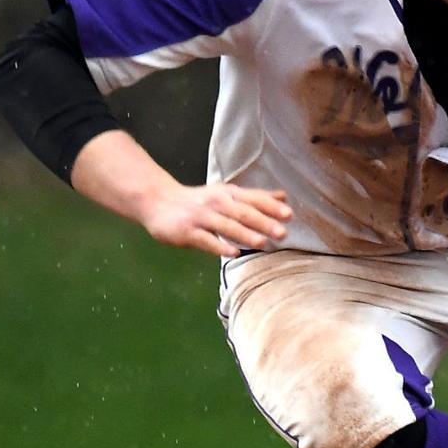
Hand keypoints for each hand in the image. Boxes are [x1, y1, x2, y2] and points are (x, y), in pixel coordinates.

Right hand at [139, 182, 291, 257]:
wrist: (158, 202)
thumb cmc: (200, 202)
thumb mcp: (227, 195)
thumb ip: (255, 198)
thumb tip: (284, 197)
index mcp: (228, 194)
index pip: (252, 199)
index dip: (271, 207)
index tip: (290, 215)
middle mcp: (216, 203)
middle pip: (242, 212)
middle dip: (263, 222)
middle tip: (282, 232)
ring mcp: (201, 217)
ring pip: (225, 226)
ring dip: (244, 234)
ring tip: (262, 243)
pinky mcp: (187, 232)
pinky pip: (205, 240)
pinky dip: (219, 246)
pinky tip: (233, 253)